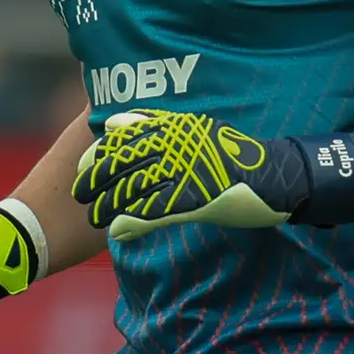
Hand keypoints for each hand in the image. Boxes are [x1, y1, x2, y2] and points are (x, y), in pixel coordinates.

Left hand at [73, 109, 305, 239]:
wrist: (273, 175)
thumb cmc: (231, 156)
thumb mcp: (192, 131)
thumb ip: (153, 127)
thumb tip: (113, 123)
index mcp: (172, 127)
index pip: (122, 136)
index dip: (97, 154)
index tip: (82, 168)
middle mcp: (175, 145)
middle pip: (121, 162)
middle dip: (95, 180)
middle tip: (80, 195)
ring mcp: (184, 171)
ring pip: (133, 188)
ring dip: (109, 204)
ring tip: (95, 217)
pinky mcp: (194, 198)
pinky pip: (154, 210)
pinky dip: (132, 221)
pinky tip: (118, 230)